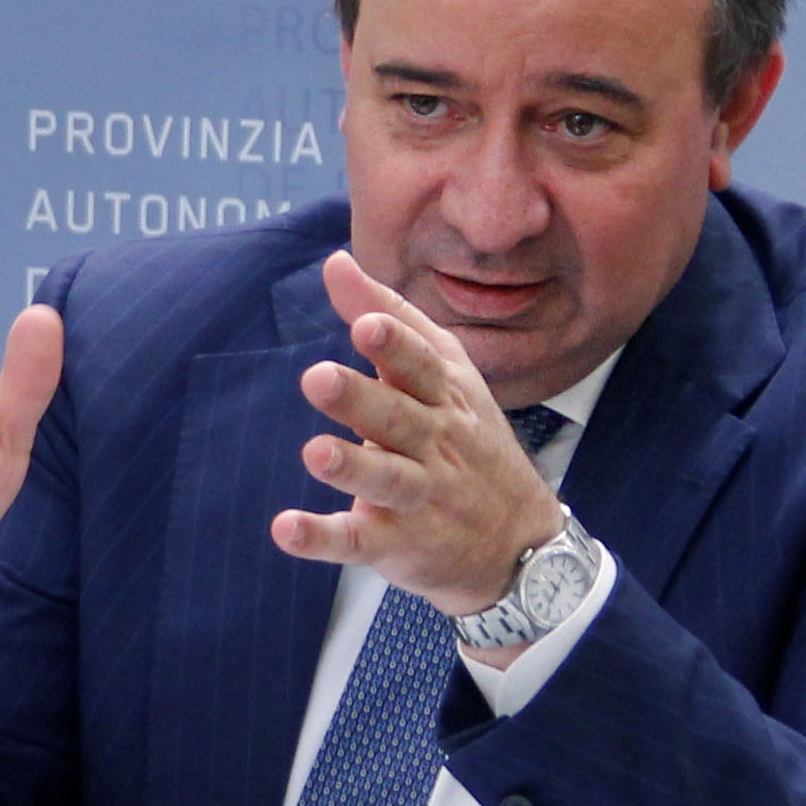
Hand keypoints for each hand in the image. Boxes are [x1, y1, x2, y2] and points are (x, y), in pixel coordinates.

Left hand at [270, 251, 563, 626]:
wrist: (520, 544)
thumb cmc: (467, 440)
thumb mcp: (445, 375)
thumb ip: (388, 317)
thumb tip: (335, 262)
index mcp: (445, 397)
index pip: (422, 366)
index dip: (396, 346)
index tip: (367, 326)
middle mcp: (435, 444)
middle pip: (398, 418)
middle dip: (361, 399)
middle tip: (318, 379)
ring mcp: (419, 496)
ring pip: (384, 479)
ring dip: (350, 466)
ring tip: (316, 453)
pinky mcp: (396, 544)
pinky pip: (357, 541)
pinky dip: (322, 538)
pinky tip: (286, 529)